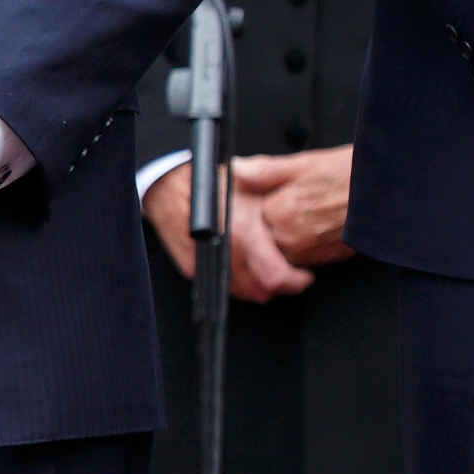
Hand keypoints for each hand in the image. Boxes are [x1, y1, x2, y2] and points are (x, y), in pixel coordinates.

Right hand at [139, 163, 314, 302]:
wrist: (168, 183)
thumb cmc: (212, 180)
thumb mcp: (252, 182)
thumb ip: (276, 203)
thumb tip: (303, 223)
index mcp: (243, 230)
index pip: (275, 276)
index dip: (295, 281)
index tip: (304, 276)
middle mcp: (224, 251)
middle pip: (259, 291)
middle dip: (279, 286)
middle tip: (291, 274)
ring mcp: (205, 263)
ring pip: (241, 293)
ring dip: (258, 286)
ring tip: (269, 268)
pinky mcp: (192, 268)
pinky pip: (222, 286)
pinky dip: (236, 281)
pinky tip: (244, 265)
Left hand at [236, 148, 358, 269]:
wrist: (387, 191)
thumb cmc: (352, 174)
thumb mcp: (306, 162)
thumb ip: (266, 170)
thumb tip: (238, 168)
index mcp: (281, 211)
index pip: (252, 218)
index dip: (259, 206)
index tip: (268, 198)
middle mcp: (292, 237)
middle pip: (264, 239)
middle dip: (269, 227)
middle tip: (287, 208)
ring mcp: (309, 253)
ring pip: (282, 254)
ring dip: (285, 241)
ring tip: (303, 218)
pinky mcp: (327, 260)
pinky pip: (303, 261)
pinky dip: (304, 249)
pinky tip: (316, 230)